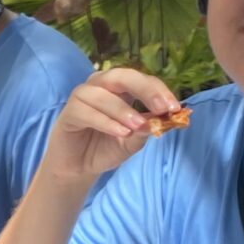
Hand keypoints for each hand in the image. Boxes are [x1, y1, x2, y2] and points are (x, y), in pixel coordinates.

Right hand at [41, 69, 184, 192]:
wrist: (79, 167)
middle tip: (161, 108)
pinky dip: (106, 121)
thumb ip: (146, 129)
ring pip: (103, 94)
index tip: (175, 108)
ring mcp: (82, 96)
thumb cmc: (106, 148)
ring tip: (138, 126)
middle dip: (144, 90)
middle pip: (122, 76)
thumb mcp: (133, 141)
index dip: (159, 91)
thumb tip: (165, 120)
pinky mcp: (68, 112)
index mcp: (119, 88)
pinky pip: (86, 111)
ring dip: (123, 110)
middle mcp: (100, 85)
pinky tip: (121, 132)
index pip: (142, 80)